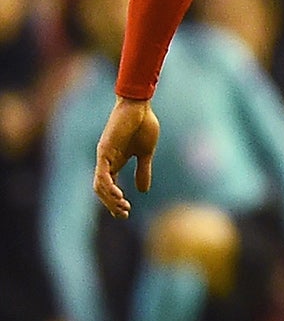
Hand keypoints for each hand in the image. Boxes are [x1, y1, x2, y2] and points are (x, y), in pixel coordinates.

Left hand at [94, 97, 158, 217]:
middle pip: (102, 190)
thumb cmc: (143, 125)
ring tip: (122, 207)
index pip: (110, 187)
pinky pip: (102, 173)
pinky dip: (108, 186)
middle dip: (111, 205)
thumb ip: (143, 170)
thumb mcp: (146, 153)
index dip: (115, 202)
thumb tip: (143, 190)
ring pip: (100, 185)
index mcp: (116, 162)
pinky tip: (118, 195)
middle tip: (124, 214)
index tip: (126, 213)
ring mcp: (104, 156)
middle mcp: (107, 161)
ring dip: (109, 199)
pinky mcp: (105, 150)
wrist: (140, 106)